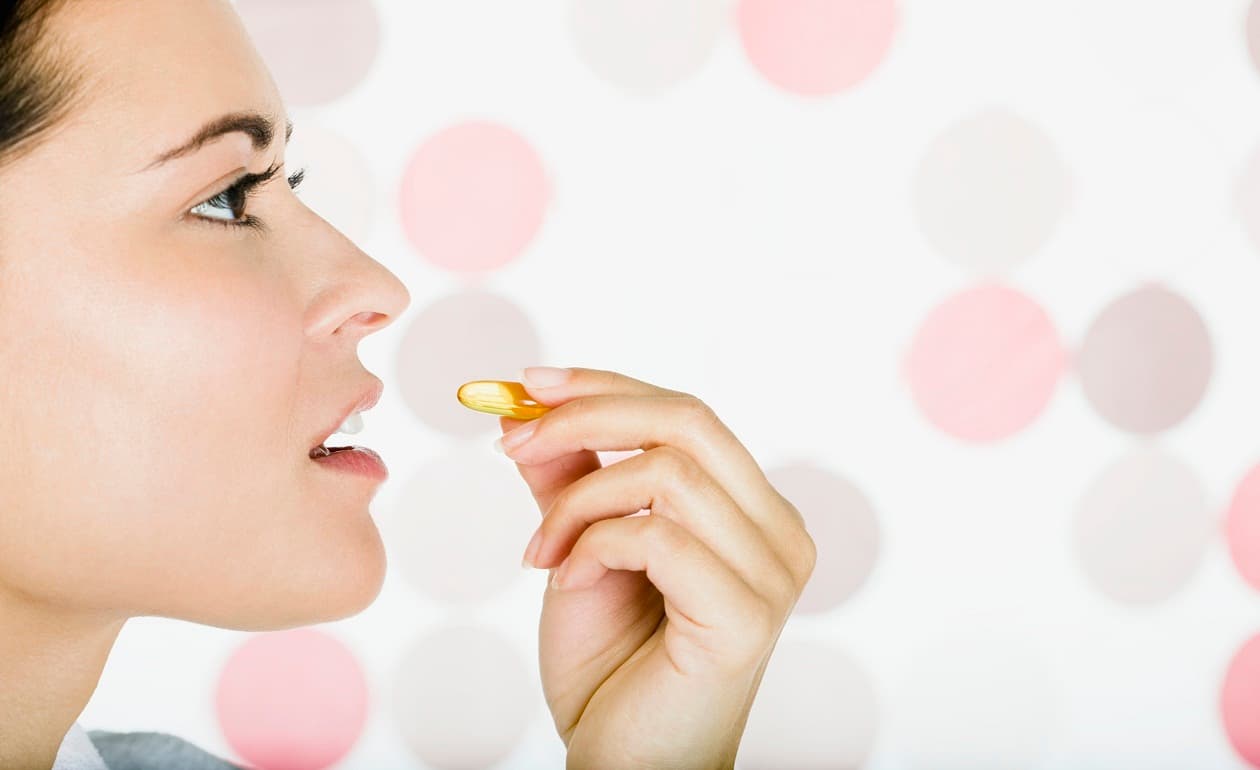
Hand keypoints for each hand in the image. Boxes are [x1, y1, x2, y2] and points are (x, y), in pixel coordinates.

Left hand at [496, 367, 816, 769]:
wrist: (623, 765)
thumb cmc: (612, 667)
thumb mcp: (580, 549)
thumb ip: (570, 478)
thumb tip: (529, 408)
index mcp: (751, 510)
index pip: (687, 414)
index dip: (605, 386)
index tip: (528, 384)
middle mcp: (777, 533)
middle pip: (689, 420)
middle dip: (586, 415)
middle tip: (512, 440)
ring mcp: (771, 575)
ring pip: (667, 472)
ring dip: (578, 502)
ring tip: (542, 554)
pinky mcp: (744, 616)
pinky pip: (656, 537)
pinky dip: (593, 547)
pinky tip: (568, 585)